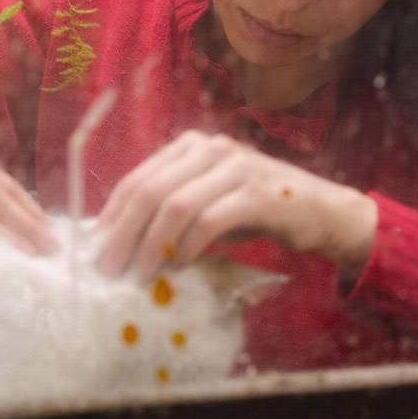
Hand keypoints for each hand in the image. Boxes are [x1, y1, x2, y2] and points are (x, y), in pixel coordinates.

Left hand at [94, 130, 376, 281]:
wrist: (322, 210)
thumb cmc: (258, 210)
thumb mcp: (209, 201)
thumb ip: (172, 210)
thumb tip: (121, 242)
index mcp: (192, 145)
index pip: (138, 178)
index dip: (112, 216)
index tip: (95, 250)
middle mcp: (211, 148)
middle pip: (150, 190)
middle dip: (123, 234)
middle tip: (109, 270)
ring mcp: (236, 167)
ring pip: (175, 204)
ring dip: (152, 245)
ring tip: (142, 274)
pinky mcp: (257, 193)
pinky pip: (209, 221)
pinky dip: (188, 246)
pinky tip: (179, 265)